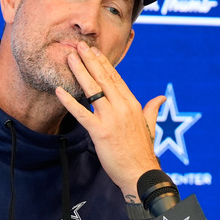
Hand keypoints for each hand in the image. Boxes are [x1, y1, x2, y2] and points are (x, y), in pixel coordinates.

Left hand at [55, 41, 164, 199]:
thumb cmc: (143, 152)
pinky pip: (81, 113)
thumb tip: (161, 98)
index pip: (116, 78)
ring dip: (79, 72)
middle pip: (103, 78)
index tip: (94, 51)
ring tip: (69, 58)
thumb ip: (153, 109)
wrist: (141, 174)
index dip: (103, 63)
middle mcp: (122, 107)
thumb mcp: (150, 126)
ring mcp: (111, 118)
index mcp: (133, 104)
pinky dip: (69, 101)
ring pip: (93, 90)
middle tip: (78, 45)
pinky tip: (59, 90)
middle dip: (90, 60)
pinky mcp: (100, 132)